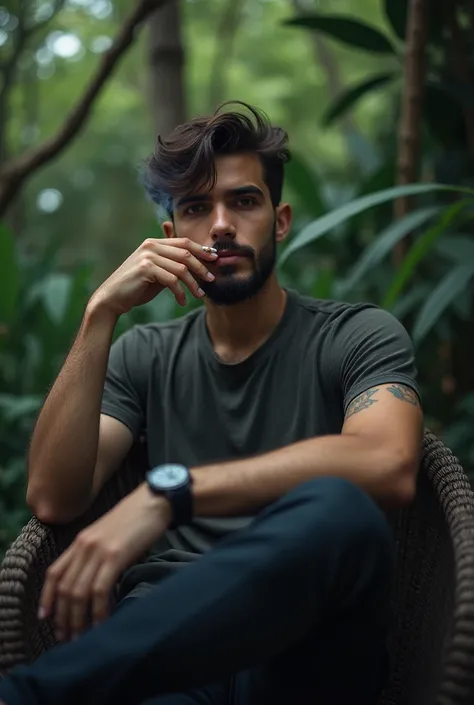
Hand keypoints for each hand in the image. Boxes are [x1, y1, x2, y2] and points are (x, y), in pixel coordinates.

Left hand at [38, 484, 171, 641]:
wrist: (155, 501)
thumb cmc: (136, 520)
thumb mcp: (108, 535)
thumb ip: (95, 554)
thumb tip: (92, 582)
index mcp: (81, 540)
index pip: (54, 573)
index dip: (47, 598)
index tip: (46, 618)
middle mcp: (84, 545)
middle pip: (65, 588)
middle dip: (63, 617)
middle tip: (67, 637)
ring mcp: (99, 550)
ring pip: (78, 592)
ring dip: (78, 619)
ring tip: (81, 637)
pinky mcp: (115, 555)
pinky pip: (99, 590)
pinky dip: (98, 611)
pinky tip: (102, 623)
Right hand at [90, 237, 217, 313]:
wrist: (113, 298)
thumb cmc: (136, 286)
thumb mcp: (157, 272)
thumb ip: (171, 264)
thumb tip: (196, 262)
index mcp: (154, 243)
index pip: (184, 242)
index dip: (201, 250)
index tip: (214, 259)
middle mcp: (151, 246)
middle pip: (186, 253)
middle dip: (201, 267)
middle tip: (211, 279)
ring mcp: (147, 256)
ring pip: (181, 268)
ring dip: (193, 284)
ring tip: (199, 295)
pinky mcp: (145, 269)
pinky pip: (172, 280)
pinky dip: (180, 292)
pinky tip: (182, 301)